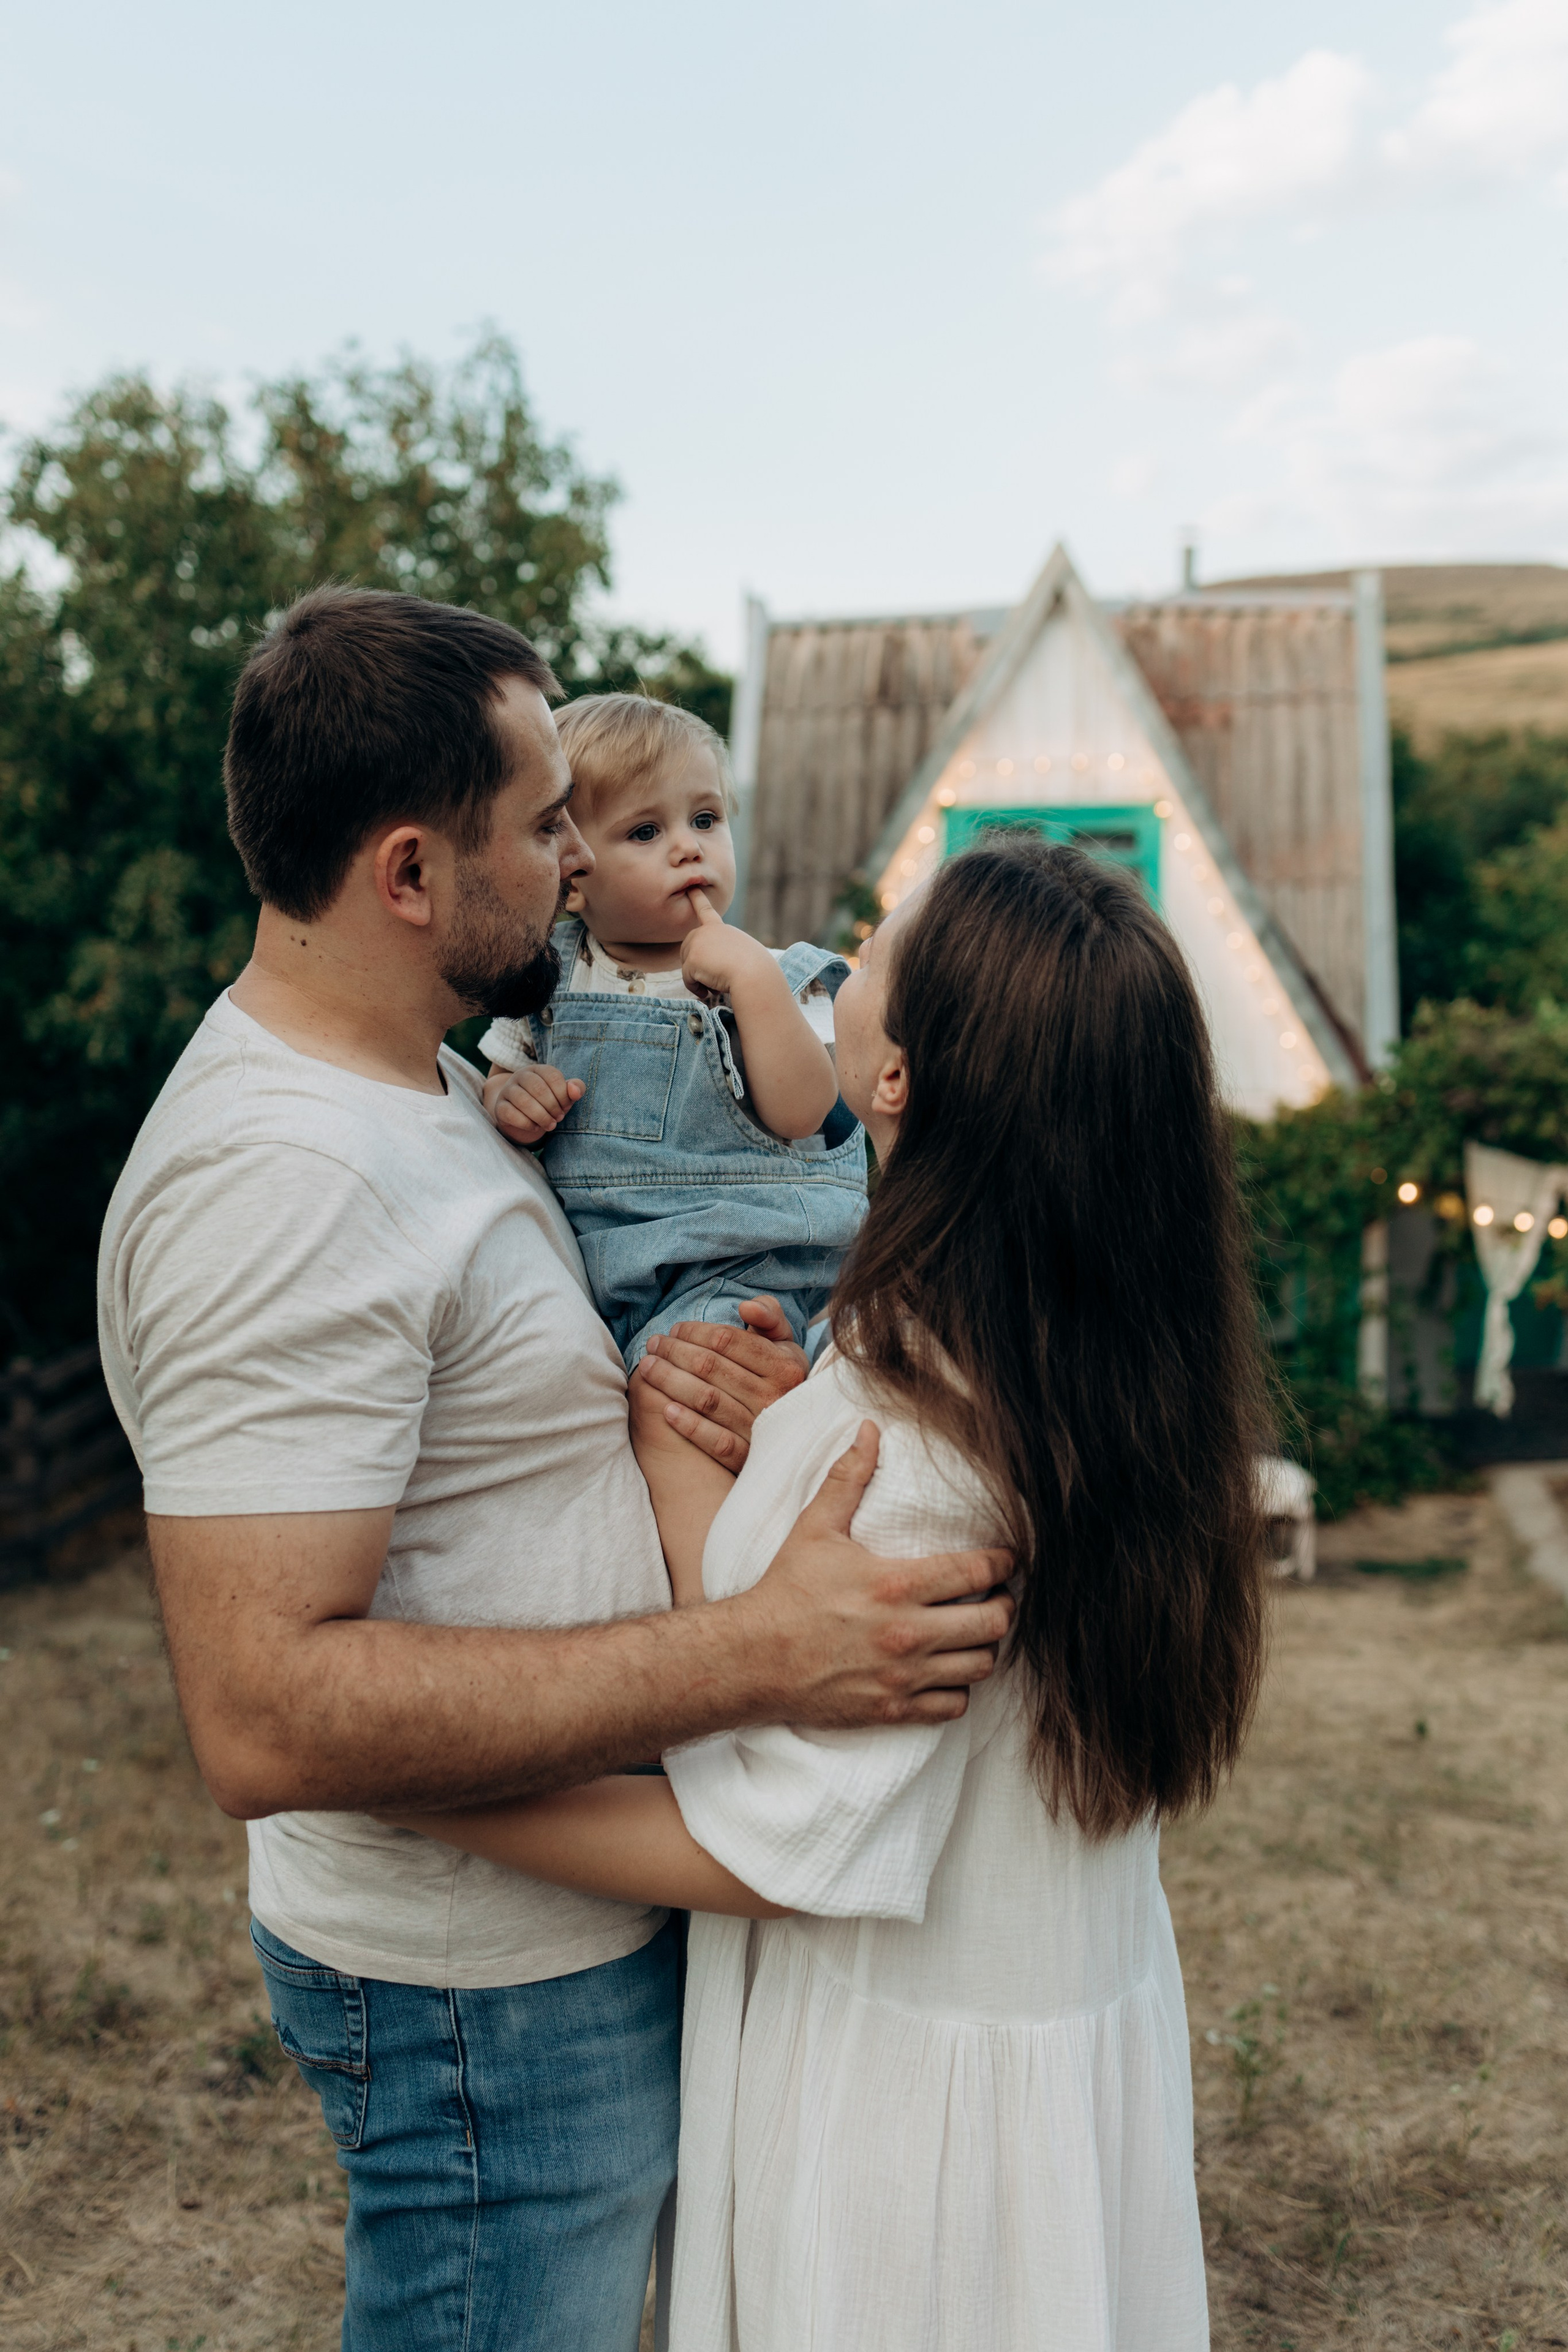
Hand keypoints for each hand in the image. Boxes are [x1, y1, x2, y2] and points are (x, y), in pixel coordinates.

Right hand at [483, 1063, 583, 1146]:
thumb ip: (575, 1089)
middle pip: (539, 1089)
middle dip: (553, 1107)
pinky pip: (512, 1114)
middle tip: (559, 1118)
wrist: (523, 1118)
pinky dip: (527, 1124)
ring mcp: (507, 1090)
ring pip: (524, 1101)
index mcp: (538, 1069)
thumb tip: (575, 1091)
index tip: (566, 1107)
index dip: (563, 1095)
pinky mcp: (500, 1107)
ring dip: (542, 1117)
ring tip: (551, 1125)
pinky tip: (535, 1127)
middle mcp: (520, 1076)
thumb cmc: (547, 1103)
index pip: (553, 1077)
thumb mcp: (563, 1096)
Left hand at [632, 1298, 808, 1470]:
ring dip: (670, 1381)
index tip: (674, 1329)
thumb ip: (770, 1316)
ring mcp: (760, 1429)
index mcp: (783, 1366)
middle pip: (711, 1367)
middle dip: (674, 1352)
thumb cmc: (779, 1377)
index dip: (694, 1331)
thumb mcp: (784, 1344)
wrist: (796, 1432)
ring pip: (707, 1400)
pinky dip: (689, 1425)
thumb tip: (746, 1307)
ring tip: (648, 1368)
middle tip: (652, 1345)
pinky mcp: (748, 1457)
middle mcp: (774, 1397)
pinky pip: (716, 1441)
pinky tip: (666, 1410)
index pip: (727, 1340)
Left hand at [678, 888, 774, 1000]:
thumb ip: (723, 952)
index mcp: (720, 928)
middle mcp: (706, 932)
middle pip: (688, 948)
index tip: (691, 887)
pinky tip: (711, 990)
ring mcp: (697, 944)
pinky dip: (697, 988)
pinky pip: (687, 980)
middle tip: (713, 976)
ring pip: (687, 966)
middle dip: (694, 964)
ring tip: (717, 983)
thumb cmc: (755, 969)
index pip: (705, 910)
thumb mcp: (741, 952)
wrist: (754, 974)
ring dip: (699, 978)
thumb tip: (710, 968)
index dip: (697, 898)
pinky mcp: (691, 960)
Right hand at [737, 1422, 1014, 1725]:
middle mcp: (907, 1632)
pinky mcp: (893, 1709)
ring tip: (973, 1632)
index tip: (1005, 1559)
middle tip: (996, 1597)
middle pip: (993, 1623)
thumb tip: (869, 1430)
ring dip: (984, 1647)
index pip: (978, 1571)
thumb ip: (849, 1478)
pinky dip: (958, 1688)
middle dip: (1004, 1606)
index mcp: (896, 1583)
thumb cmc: (786, 1590)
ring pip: (980, 1666)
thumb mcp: (815, 1527)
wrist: (751, 1658)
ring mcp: (903, 1676)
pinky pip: (953, 1705)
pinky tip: (946, 1669)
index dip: (1003, 1563)